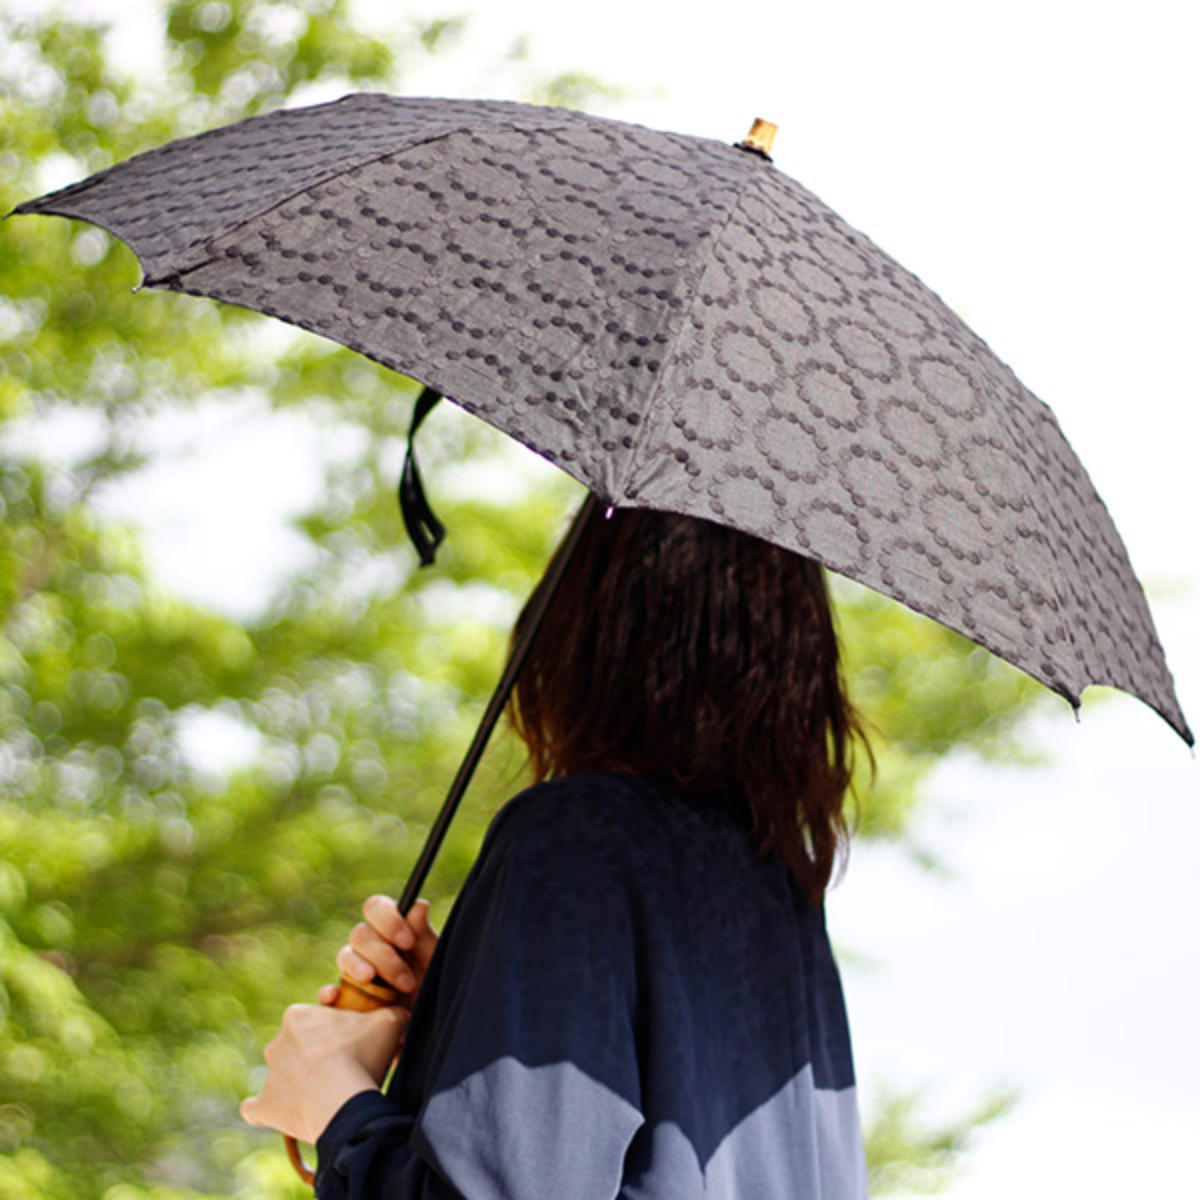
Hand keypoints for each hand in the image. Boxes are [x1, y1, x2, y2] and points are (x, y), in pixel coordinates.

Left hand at [240, 1002, 407, 1142]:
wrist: (341, 1099)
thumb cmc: (362, 1055)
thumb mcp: (389, 1022)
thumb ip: (394, 1012)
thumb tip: (403, 1012)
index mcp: (298, 1016)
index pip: (315, 1019)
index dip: (333, 1030)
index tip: (349, 1043)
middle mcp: (276, 1042)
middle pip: (297, 1046)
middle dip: (315, 1055)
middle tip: (342, 1068)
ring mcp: (268, 1075)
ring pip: (280, 1074)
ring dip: (295, 1082)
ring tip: (323, 1095)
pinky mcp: (264, 1106)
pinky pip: (256, 1108)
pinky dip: (266, 1110)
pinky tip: (282, 1113)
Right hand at [319, 896, 438, 1008]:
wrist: (425, 1028)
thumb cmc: (431, 988)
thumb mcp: (434, 962)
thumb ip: (424, 935)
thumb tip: (419, 905)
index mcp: (390, 930)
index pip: (376, 908)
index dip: (388, 920)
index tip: (407, 942)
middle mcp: (369, 947)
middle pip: (360, 933)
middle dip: (383, 955)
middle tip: (407, 981)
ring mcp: (354, 972)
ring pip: (344, 956)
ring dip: (358, 968)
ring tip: (374, 985)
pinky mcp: (344, 1000)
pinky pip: (326, 993)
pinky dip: (327, 993)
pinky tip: (334, 997)